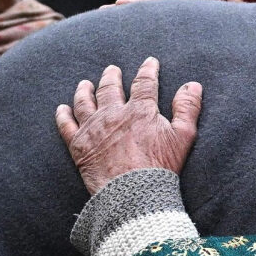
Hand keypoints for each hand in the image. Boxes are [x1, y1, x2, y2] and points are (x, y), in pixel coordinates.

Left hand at [55, 57, 201, 193]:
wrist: (133, 193)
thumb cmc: (161, 167)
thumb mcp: (183, 136)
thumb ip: (187, 108)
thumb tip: (193, 85)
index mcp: (140, 109)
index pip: (144, 82)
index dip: (148, 70)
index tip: (150, 62)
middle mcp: (113, 113)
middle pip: (109, 87)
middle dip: (112, 76)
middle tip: (112, 70)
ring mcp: (93, 127)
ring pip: (85, 101)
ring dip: (84, 90)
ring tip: (84, 84)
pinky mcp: (79, 145)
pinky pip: (66, 125)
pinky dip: (63, 115)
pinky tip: (62, 109)